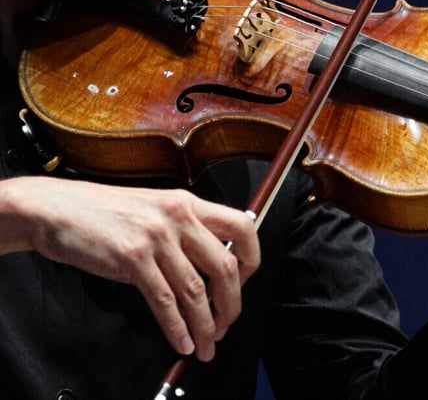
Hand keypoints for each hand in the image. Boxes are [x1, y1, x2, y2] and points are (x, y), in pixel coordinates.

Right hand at [0, 176, 259, 361]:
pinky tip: (182, 341)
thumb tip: (211, 266)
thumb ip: (185, 231)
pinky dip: (177, 327)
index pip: (243, 226)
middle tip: (227, 324)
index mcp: (188, 203)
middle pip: (225, 266)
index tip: (244, 283)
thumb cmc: (104, 212)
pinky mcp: (133, 258)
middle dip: (232, 304)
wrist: (56, 207)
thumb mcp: (155, 208)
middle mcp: (178, 217)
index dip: (251, 259)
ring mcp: (156, 237)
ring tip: (207, 344)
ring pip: (196, 290)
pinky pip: (164, 300)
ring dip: (205, 325)